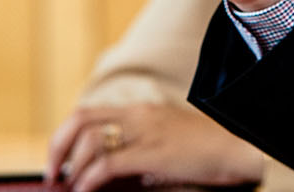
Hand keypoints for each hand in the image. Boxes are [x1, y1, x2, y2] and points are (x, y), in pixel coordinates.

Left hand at [45, 101, 266, 191]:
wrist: (241, 146)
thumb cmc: (208, 151)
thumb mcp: (167, 145)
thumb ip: (139, 150)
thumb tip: (109, 173)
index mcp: (141, 110)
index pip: (89, 112)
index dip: (66, 135)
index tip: (59, 160)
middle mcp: (138, 114)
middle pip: (80, 119)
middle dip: (57, 147)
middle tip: (52, 173)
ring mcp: (146, 131)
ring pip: (90, 140)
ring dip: (72, 166)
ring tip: (70, 186)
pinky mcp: (153, 153)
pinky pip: (108, 163)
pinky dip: (89, 178)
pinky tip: (85, 191)